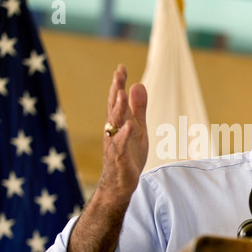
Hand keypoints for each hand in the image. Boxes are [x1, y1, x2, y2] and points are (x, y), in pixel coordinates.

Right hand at [98, 64, 148, 206]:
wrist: (120, 183)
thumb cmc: (128, 154)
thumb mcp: (138, 129)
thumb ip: (138, 109)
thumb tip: (138, 84)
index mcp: (118, 123)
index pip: (117, 100)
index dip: (119, 84)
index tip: (121, 67)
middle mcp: (113, 131)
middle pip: (114, 108)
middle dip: (115, 90)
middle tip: (118, 73)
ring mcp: (114, 144)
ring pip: (115, 124)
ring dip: (118, 109)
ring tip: (121, 93)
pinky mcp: (119, 158)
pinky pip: (120, 145)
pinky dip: (124, 135)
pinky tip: (129, 125)